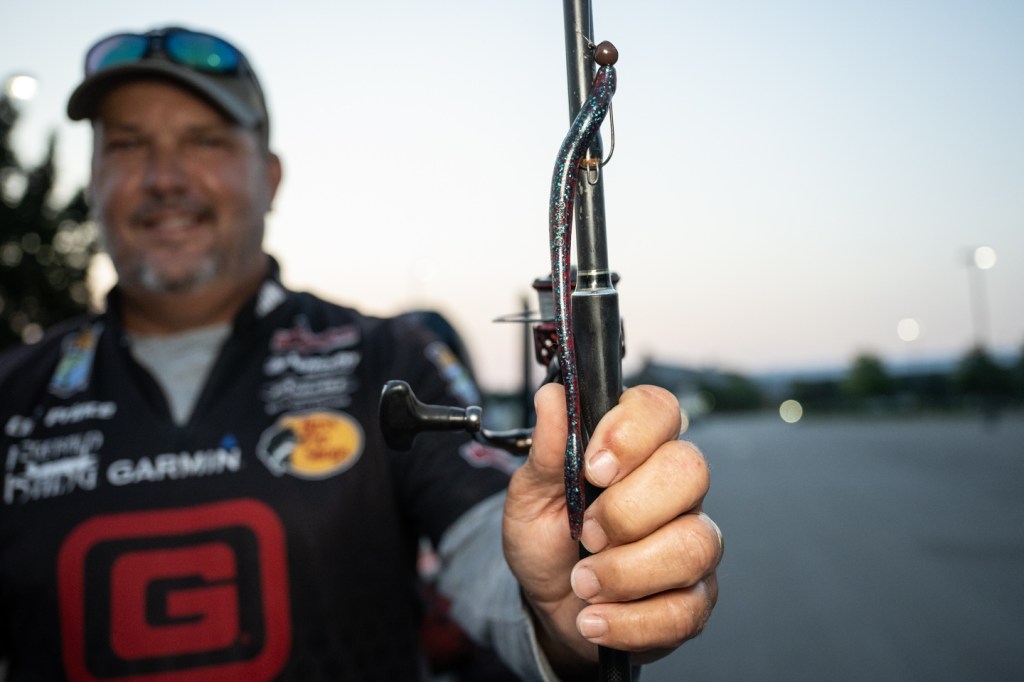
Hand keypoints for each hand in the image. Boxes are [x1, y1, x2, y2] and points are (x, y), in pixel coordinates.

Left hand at [502, 383, 721, 673]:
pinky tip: (596, 619)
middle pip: (690, 472)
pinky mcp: (695, 599)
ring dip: (626, 571)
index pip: (661, 411)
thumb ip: (547, 449)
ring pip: (694, 544)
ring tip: (583, 583)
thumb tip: (552, 398)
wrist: (550, 604)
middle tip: (584, 531)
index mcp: (638, 448)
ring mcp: (693, 542)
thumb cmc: (548, 537)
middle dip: (628, 508)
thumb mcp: (531, 494)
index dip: (632, 433)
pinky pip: (685, 610)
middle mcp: (676, 489)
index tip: (592, 466)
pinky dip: (631, 621)